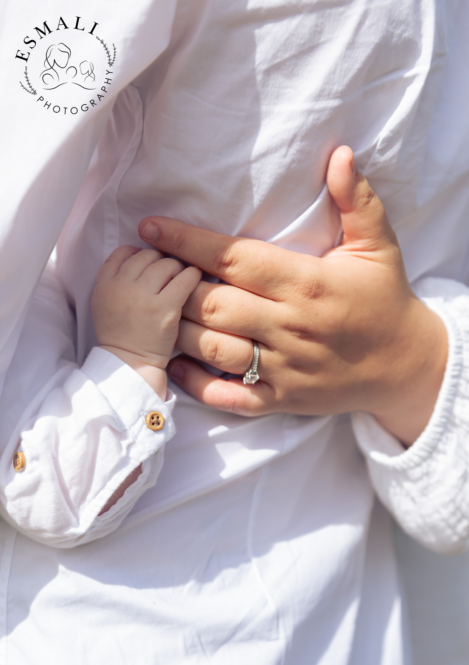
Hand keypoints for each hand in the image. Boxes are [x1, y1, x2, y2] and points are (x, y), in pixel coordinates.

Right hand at [92, 245, 200, 396]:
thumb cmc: (121, 335)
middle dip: (161, 261)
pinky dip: (192, 275)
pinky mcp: (165, 307)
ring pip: (166, 264)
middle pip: (147, 255)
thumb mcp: (104, 303)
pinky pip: (184, 279)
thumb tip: (141, 255)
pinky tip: (195, 279)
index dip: (139, 252)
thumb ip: (116, 278)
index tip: (149, 263)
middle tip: (169, 273)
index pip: (123, 252)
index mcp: (104, 284)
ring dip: (177, 268)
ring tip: (181, 279)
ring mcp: (143, 296)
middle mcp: (121, 285)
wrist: (130, 363)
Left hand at [138, 147, 446, 444]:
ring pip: (214, 349)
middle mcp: (291, 327)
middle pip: (214, 305)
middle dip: (173, 286)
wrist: (405, 366)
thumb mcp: (379, 246)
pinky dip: (196, 383)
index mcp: (307, 284)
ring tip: (153, 309)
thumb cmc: (384, 300)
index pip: (235, 259)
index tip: (150, 228)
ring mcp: (284, 368)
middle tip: (148, 270)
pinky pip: (229, 397)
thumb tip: (339, 154)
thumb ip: (357, 200)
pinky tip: (175, 363)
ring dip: (176, 330)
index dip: (187, 242)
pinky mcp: (282, 400)